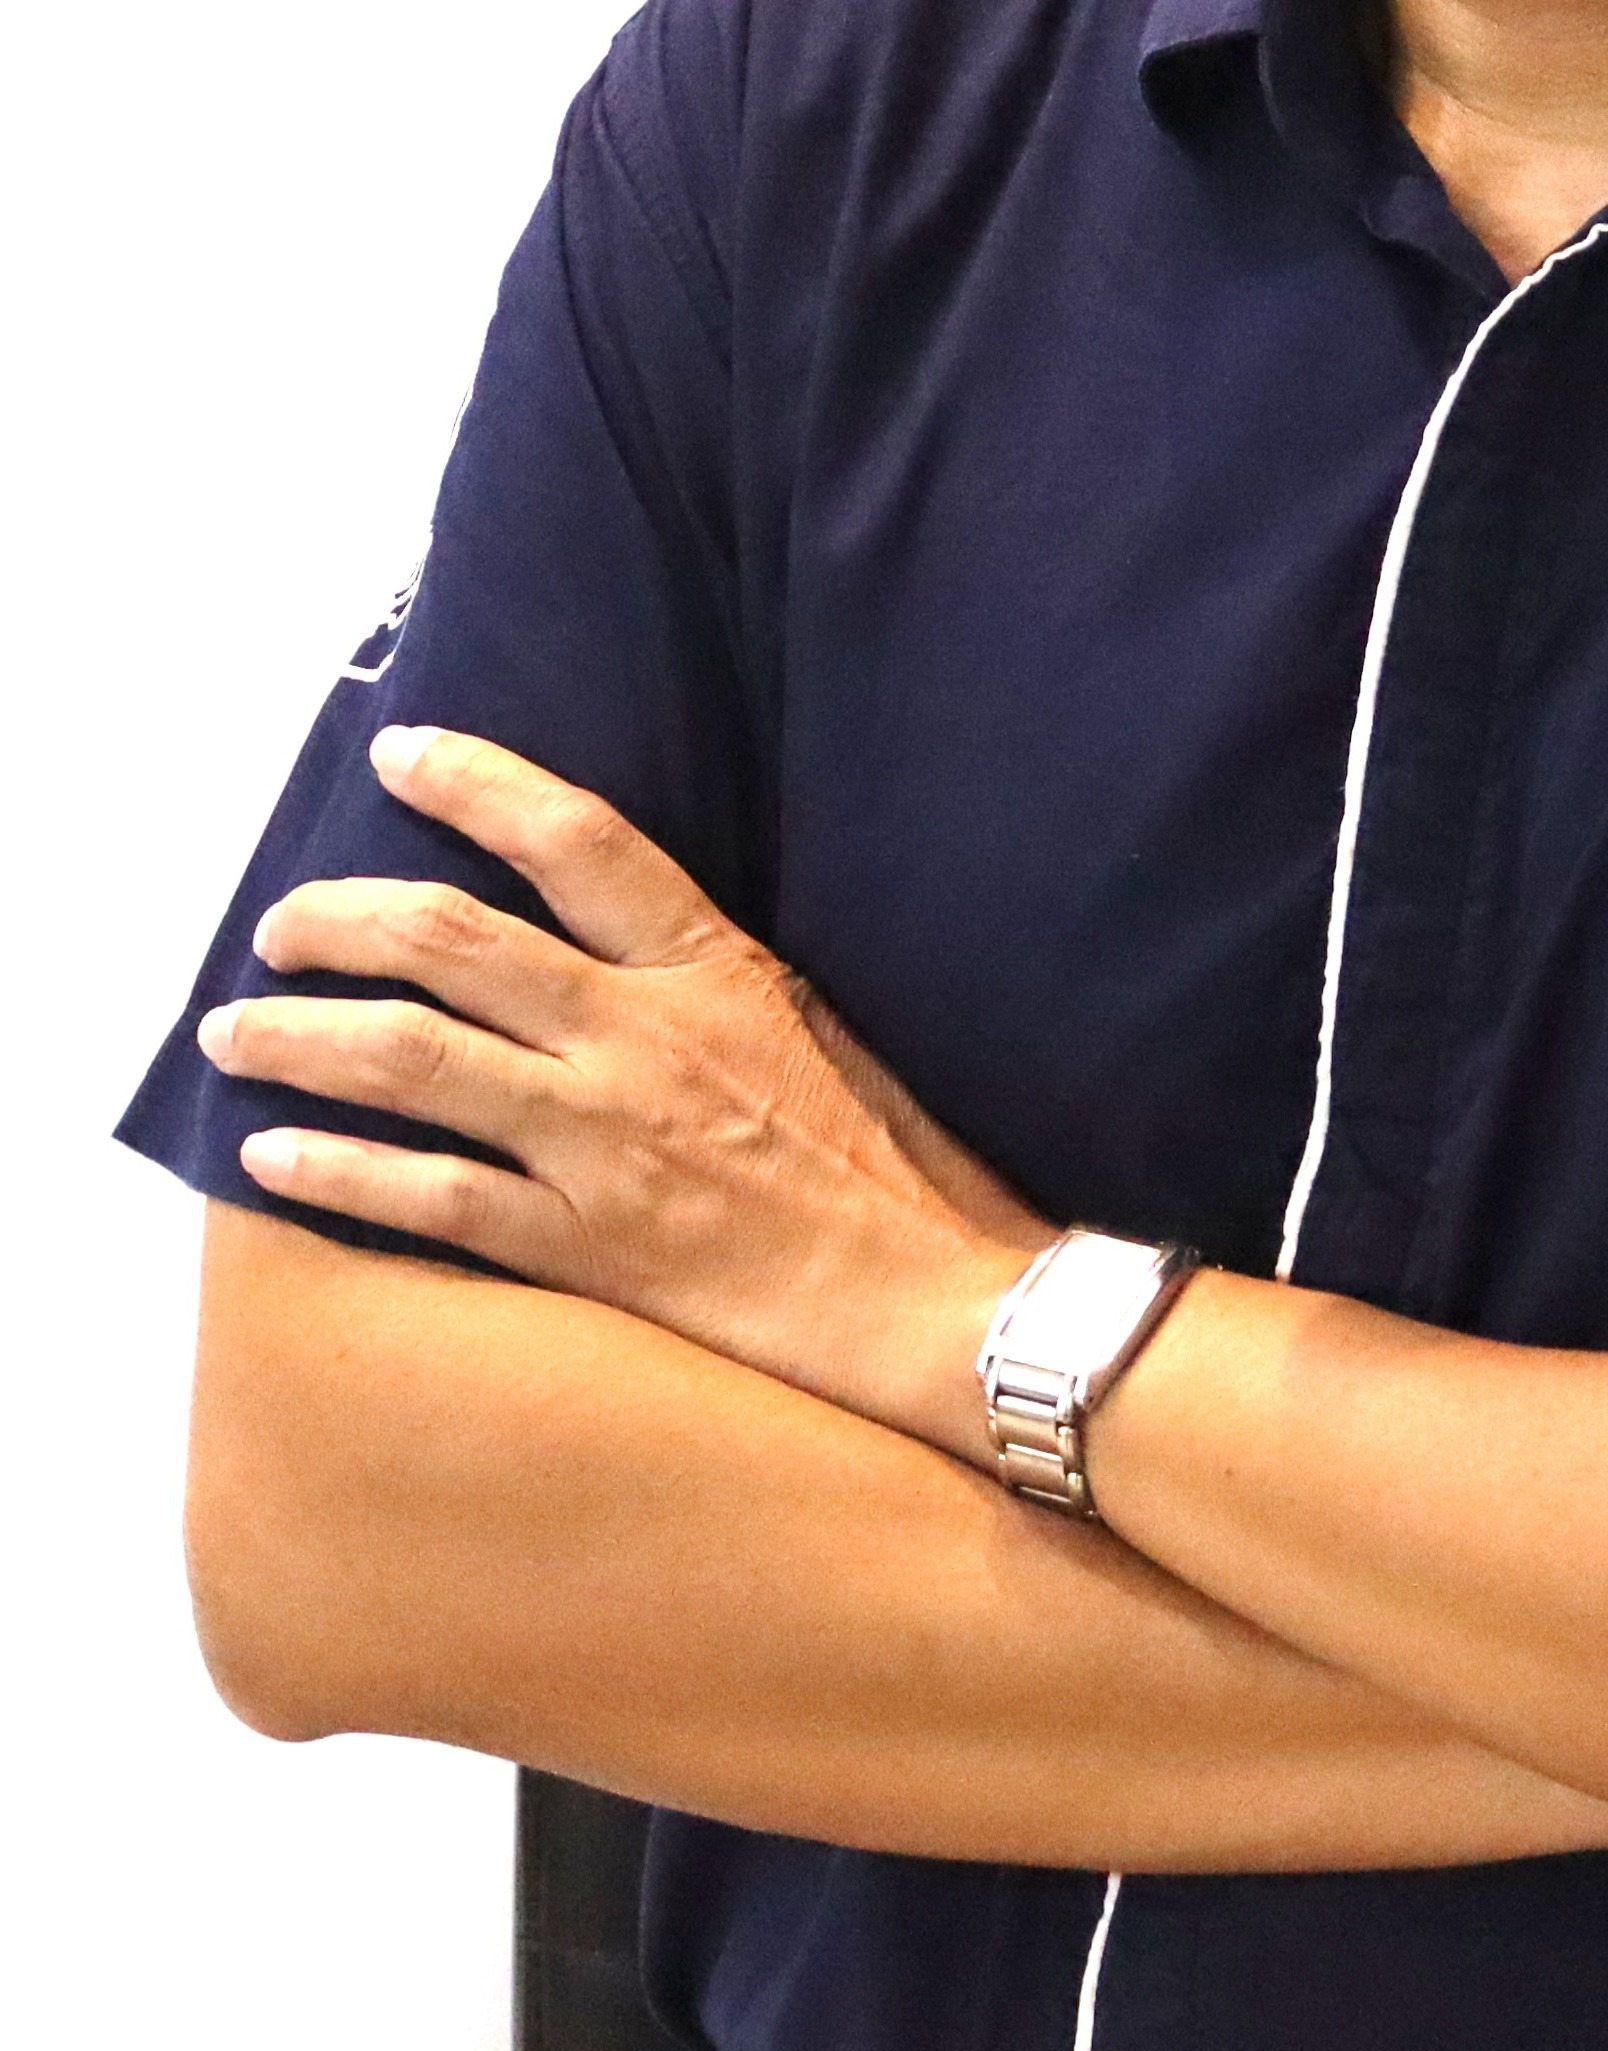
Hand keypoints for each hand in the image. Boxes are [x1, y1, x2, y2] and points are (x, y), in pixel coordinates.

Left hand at [196, 724, 1049, 1463]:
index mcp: (710, 967)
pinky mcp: (584, 1245)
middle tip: (278, 925)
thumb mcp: (806, 1020)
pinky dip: (339, 1170)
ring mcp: (603, 1142)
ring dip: (303, 1037)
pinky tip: (272, 1154)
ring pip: (413, 1061)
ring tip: (236, 1029)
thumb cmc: (890, 1159)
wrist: (929, 1295)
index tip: (400, 755)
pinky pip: (429, 1199)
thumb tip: (603, 938)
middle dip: (341, 920)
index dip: (477, 784)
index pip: (576, 839)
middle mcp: (641, 1037)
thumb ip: (702, 977)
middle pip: (453, 943)